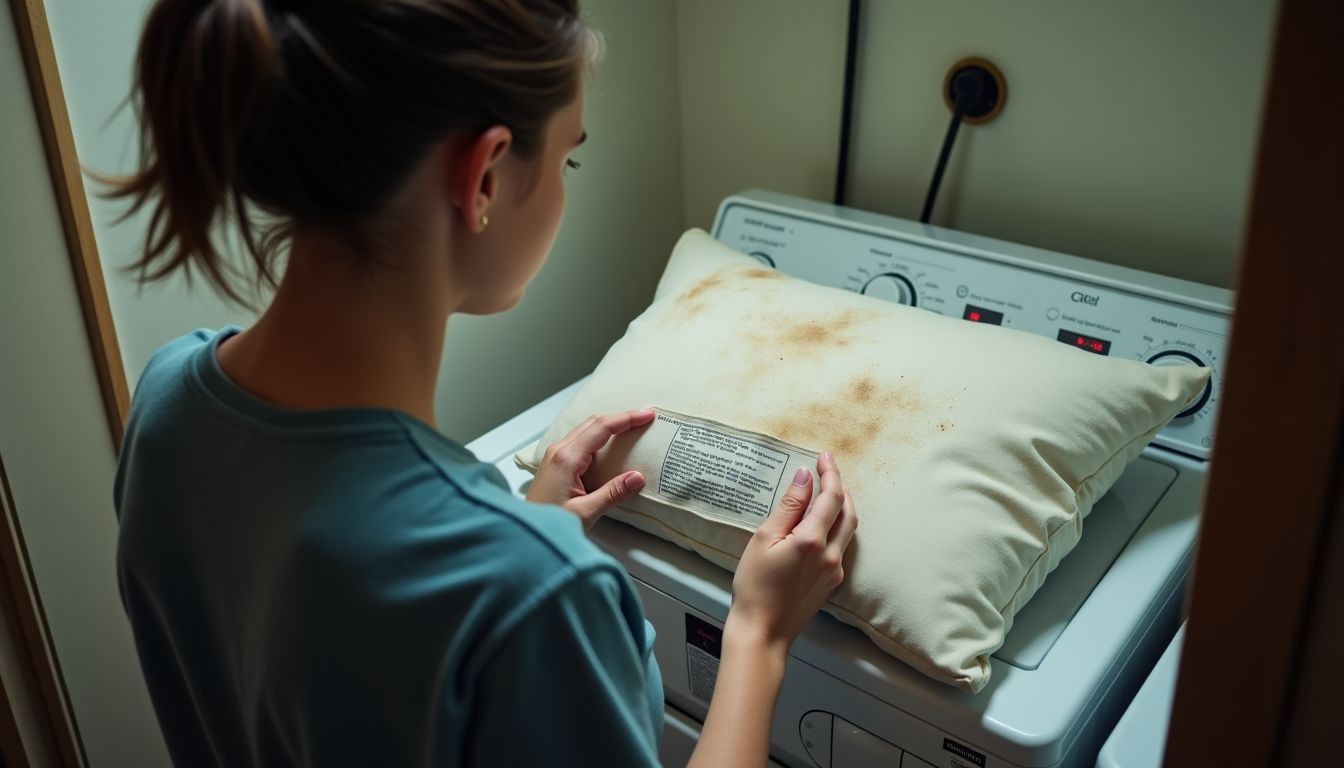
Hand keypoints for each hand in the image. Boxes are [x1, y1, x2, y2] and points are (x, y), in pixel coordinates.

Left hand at [526, 408, 656, 528]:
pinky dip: (599, 436)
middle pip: (593, 422)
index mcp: (567, 458)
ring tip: (632, 427)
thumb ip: (612, 494)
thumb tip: (638, 477)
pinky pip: (580, 441)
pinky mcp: (556, 463)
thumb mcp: (585, 513)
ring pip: (586, 430)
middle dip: (621, 417)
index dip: (626, 418)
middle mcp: (559, 451)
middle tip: (645, 418)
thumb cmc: (549, 525)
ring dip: (610, 425)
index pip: (601, 428)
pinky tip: (610, 444)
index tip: (647, 415)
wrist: (524, 534)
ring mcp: (555, 456)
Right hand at [726, 451, 857, 651]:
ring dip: (843, 507)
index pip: (832, 497)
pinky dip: (837, 527)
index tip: (824, 457)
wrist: (763, 631)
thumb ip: (789, 506)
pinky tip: (823, 524)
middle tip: (826, 470)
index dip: (830, 473)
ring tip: (827, 492)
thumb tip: (804, 477)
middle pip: (848, 511)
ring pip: (849, 529)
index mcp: (811, 540)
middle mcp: (830, 554)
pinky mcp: (832, 582)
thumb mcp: (764, 539)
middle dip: (841, 487)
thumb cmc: (754, 586)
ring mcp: (835, 570)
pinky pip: (842, 546)